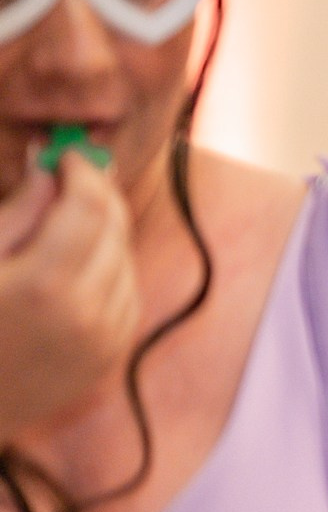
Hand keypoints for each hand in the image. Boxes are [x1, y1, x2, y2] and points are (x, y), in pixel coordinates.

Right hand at [0, 153, 138, 443]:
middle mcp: (89, 315)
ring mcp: (105, 341)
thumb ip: (19, 213)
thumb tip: (49, 166)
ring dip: (104, 230)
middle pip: (116, 229)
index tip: (65, 153)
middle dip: (97, 193)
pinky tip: (75, 262)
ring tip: (64, 218)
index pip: (90, 205)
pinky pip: (126, 294)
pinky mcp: (109, 358)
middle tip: (71, 172)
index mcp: (48, 286)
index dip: (82, 170)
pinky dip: (109, 268)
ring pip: (126, 259)